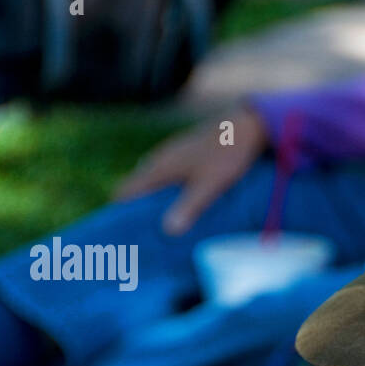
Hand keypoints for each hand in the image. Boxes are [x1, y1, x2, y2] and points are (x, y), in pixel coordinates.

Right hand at [114, 106, 267, 234]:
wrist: (244, 126)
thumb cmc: (226, 155)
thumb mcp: (208, 185)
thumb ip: (188, 207)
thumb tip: (167, 231)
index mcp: (157, 167)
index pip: (124, 192)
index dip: (119, 213)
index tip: (123, 236)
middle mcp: (158, 160)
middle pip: (136, 190)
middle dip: (136, 213)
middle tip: (142, 239)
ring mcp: (170, 156)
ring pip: (152, 184)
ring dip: (153, 204)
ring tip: (160, 229)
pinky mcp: (184, 156)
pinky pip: (166, 179)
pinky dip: (166, 194)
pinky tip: (180, 208)